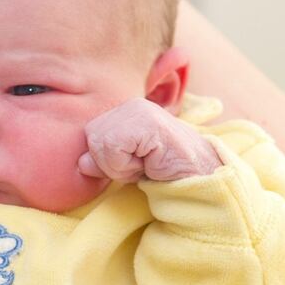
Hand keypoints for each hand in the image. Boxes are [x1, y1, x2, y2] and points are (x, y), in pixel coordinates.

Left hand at [78, 98, 221, 182]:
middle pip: (92, 137)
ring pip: (100, 143)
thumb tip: (81, 162)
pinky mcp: (147, 122)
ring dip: (120, 165)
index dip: (106, 159)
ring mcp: (140, 110)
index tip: (135, 164)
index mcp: (125, 112)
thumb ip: (102, 161)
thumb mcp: (126, 168)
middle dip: (111, 162)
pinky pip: (112, 148)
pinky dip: (126, 165)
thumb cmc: (166, 172)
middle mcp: (131, 105)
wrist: (202, 179)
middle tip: (142, 165)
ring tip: (147, 163)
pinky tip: (150, 162)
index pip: (91, 135)